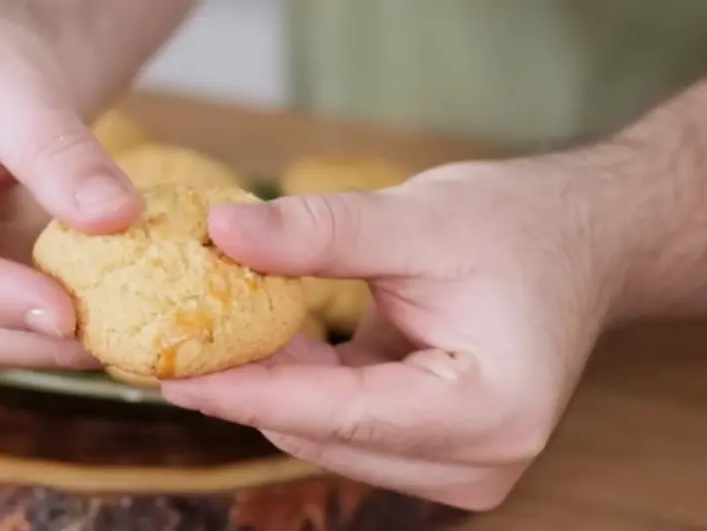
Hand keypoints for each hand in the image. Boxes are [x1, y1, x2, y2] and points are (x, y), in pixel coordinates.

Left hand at [161, 158, 632, 509]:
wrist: (574, 244)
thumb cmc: (516, 228)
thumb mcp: (417, 220)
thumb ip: (319, 233)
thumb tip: (221, 231)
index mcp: (488, 410)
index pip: (341, 415)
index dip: (247, 393)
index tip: (170, 371)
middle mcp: (478, 460)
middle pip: (327, 435)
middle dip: (251, 386)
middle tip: (178, 334)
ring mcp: (459, 465)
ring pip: (327, 436)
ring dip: (275, 385)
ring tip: (221, 327)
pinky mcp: (436, 453)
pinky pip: (344, 427)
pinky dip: (303, 386)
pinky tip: (272, 338)